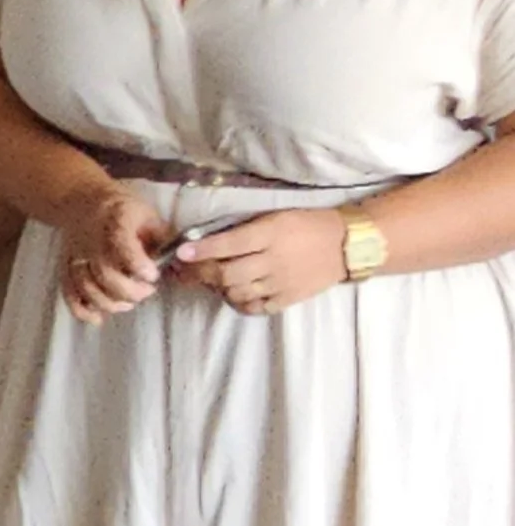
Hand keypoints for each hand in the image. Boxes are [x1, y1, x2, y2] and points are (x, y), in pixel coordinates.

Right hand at [58, 182, 169, 321]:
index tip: (153, 275)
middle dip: (130, 291)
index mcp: (115, 221)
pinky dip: (82, 311)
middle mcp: (92, 240)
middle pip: (105, 274)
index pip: (122, 245)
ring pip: (87, 287)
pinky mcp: (67, 268)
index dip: (138, 264)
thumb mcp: (148, 214)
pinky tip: (99, 317)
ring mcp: (76, 256)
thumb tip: (181, 259)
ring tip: (129, 303)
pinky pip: (69, 294)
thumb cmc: (122, 210)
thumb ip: (163, 238)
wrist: (83, 201)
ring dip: (110, 303)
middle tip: (147, 291)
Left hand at [169, 207, 346, 315]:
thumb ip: (246, 230)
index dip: (202, 250)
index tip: (181, 252)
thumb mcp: (276, 217)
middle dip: (202, 273)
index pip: (229, 244)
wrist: (344, 245)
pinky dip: (239, 302)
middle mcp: (273, 260)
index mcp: (270, 233)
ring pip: (238, 293)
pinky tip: (234, 294)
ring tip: (212, 280)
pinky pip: (255, 308)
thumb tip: (210, 242)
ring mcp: (281, 283)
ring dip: (219, 288)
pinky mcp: (288, 299)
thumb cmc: (306, 224)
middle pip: (228, 274)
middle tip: (189, 270)